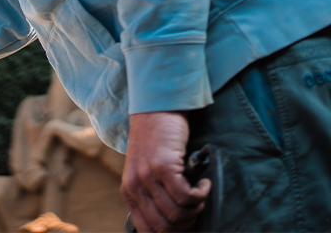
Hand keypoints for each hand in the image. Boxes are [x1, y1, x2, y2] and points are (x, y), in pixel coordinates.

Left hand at [121, 112, 209, 232]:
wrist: (155, 111)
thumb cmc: (156, 143)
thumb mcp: (146, 173)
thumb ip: (151, 197)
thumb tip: (172, 224)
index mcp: (129, 192)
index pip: (148, 230)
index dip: (172, 232)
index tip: (186, 224)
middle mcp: (135, 186)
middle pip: (165, 227)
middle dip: (187, 223)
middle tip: (196, 207)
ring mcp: (147, 176)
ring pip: (177, 213)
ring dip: (196, 208)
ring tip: (199, 193)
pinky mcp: (163, 166)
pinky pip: (186, 196)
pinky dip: (201, 194)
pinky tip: (203, 183)